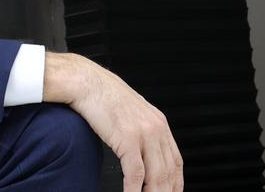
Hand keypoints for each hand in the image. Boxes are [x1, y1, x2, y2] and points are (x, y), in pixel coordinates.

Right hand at [43, 52, 182, 191]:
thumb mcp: (132, 113)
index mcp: (159, 124)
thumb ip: (142, 131)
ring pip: (156, 176)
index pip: (176, 161)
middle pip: (168, 172)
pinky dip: (134, 190)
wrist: (88, 83)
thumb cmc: (104, 96)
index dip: (176, 183)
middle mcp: (156, 129)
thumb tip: (142, 152)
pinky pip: (135, 173)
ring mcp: (144, 134)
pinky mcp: (128, 139)